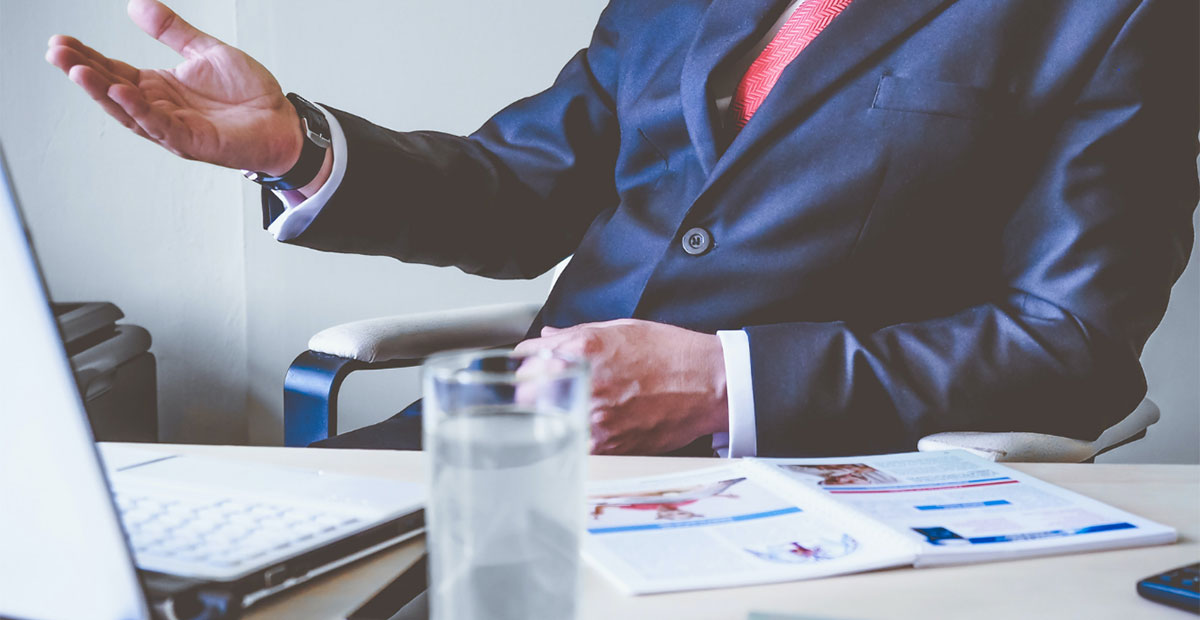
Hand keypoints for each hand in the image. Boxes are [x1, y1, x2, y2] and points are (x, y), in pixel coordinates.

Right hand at [45, 0, 300, 174]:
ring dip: (102, 92)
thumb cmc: (249, 94)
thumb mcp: (206, 51)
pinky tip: (122, 92)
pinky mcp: (193, 141)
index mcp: (159, 87)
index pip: (113, 70)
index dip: (87, 57)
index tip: (60, 41)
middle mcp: (160, 109)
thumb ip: (172, 31)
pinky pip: (161, 126)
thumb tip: (136, 5)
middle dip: (83, 72)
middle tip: (56, 52)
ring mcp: (174, 128)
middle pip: (112, 90)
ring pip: (129, 111)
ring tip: (77, 71)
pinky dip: (140, 110)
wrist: (282, 120)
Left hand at [514, 319, 728, 454]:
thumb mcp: (623, 329)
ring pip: (546, 423)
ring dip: (549, 417)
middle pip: (527, 394)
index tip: (528, 367)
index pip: (529, 357)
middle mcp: (586, 382)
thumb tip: (549, 337)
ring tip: (565, 410)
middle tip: (538, 392)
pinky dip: (573, 437)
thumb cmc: (673, 354)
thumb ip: (577, 334)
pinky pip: (573, 444)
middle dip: (529, 391)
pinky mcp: (610, 444)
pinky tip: (585, 428)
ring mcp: (596, 417)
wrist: (710, 383)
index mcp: (585, 348)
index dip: (526, 362)